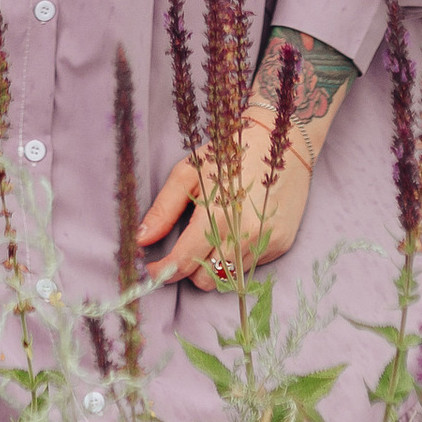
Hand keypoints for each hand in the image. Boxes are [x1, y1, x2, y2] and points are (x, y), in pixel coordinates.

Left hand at [138, 97, 325, 290]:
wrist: (281, 142)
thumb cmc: (228, 153)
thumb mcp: (188, 172)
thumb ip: (163, 209)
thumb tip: (141, 238)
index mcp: (217, 215)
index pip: (184, 262)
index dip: (163, 271)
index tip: (151, 270)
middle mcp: (244, 234)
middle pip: (206, 280)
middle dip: (190, 270)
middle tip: (186, 248)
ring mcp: (265, 241)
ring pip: (229, 277)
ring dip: (215, 264)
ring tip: (215, 235)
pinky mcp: (281, 243)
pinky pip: (250, 266)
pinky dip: (238, 256)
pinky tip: (239, 230)